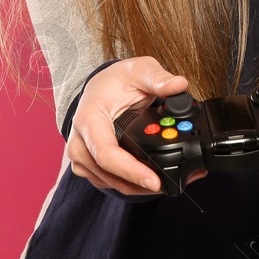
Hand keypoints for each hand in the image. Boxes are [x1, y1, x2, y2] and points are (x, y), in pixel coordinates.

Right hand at [67, 57, 204, 194]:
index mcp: (89, 118)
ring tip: (169, 182)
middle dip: (140, 184)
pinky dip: (132, 185)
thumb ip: (158, 79)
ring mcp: (82, 157)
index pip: (105, 152)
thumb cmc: (115, 81)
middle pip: (108, 174)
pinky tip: (152, 181)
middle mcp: (80, 141)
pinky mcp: (90, 167)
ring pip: (110, 183)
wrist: (100, 90)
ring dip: (138, 188)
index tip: (154, 181)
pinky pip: (111, 183)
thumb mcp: (138, 70)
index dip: (130, 170)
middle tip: (171, 184)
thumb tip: (179, 85)